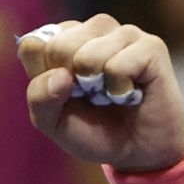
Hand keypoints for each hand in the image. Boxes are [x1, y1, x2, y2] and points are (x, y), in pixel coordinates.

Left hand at [17, 15, 183, 172]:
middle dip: (69, 83)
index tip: (62, 94)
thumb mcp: (52, 122)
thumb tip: (61, 75)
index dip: (42, 77)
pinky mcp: (150, 46)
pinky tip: (130, 92)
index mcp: (64, 40)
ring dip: (96, 87)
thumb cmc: (94, 131)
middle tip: (91, 96)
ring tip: (111, 93)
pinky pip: (118, 65)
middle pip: (58, 46)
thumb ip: (40, 98)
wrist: (137, 153)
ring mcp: (123, 34)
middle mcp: (93, 30)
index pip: (33, 45)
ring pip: (88, 54)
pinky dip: (120, 89)